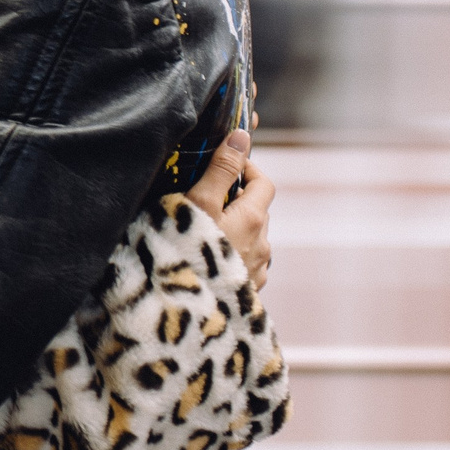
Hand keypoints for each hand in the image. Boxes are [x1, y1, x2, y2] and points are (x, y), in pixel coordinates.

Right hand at [185, 127, 273, 291]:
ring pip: (253, 238)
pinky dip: (232, 255)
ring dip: (235, 229)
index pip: (264, 183)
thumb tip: (242, 135)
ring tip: (202, 232)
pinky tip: (208, 262)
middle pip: (258, 210)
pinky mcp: (248, 292)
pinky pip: (246, 264)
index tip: (225, 164)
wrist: (186, 314)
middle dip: (238, 199)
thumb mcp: (197, 204)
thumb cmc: (185, 255)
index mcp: (252, 219)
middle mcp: (262, 244)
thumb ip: (220, 169)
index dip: (247, 169)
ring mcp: (257, 271)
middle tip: (205, 196)